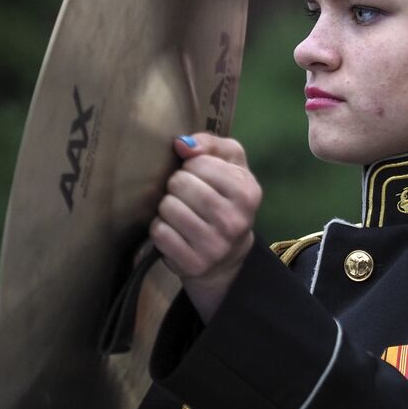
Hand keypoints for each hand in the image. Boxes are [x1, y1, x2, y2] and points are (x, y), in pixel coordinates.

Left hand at [150, 133, 262, 321]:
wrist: (227, 254)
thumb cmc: (225, 199)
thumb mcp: (229, 164)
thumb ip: (209, 144)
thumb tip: (182, 144)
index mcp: (248, 192)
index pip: (199, 163)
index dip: (191, 165)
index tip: (197, 176)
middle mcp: (235, 221)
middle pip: (180, 184)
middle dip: (176, 185)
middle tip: (184, 195)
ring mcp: (215, 246)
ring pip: (168, 207)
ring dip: (167, 206)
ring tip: (179, 211)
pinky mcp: (194, 264)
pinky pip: (160, 233)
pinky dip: (160, 228)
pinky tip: (173, 230)